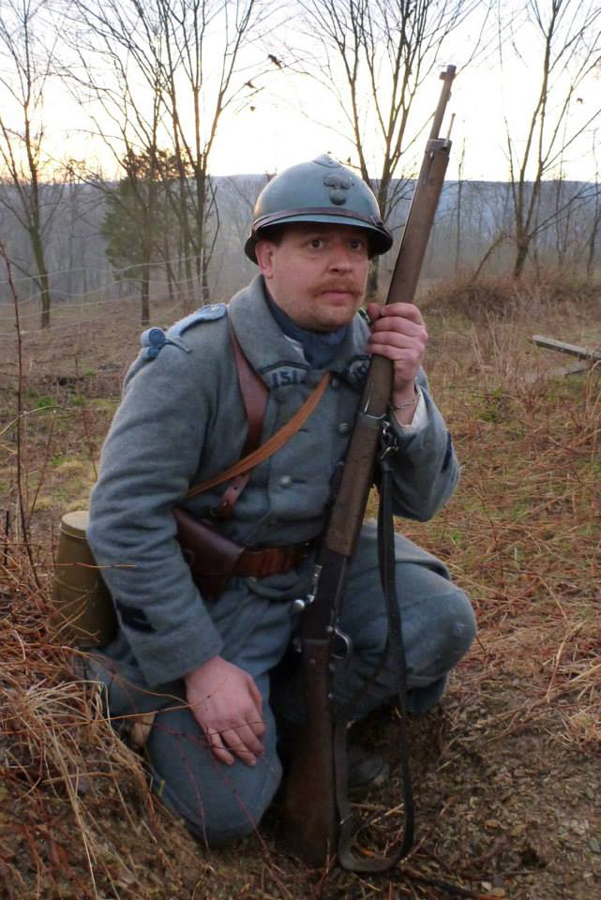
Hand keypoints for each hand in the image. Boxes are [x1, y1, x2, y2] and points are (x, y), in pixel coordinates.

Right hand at [184, 656, 264, 766]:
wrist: (202, 671)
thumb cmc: (227, 673)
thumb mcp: (248, 680)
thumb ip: (256, 699)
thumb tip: (259, 716)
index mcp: (247, 707)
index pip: (259, 728)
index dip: (262, 734)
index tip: (261, 736)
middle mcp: (235, 719)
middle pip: (249, 740)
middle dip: (256, 749)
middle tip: (259, 756)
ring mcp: (220, 724)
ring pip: (235, 745)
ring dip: (244, 755)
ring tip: (250, 762)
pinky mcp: (206, 726)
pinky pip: (216, 745)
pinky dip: (223, 755)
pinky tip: (230, 761)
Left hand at [367, 301, 427, 422]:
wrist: (401, 379)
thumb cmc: (396, 352)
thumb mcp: (390, 333)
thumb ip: (381, 318)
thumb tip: (371, 306)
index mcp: (420, 325)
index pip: (411, 309)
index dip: (394, 308)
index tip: (381, 313)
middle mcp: (422, 335)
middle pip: (396, 322)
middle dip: (379, 325)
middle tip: (371, 330)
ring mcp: (417, 347)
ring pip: (390, 336)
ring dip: (375, 338)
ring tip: (370, 341)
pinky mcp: (410, 358)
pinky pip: (388, 349)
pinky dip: (375, 348)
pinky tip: (370, 349)